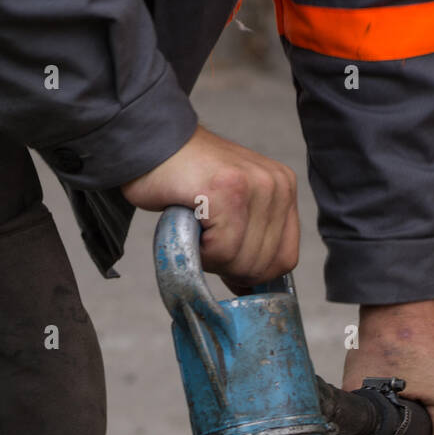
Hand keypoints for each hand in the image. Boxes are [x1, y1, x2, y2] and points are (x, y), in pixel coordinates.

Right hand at [121, 124, 298, 290]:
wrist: (148, 144)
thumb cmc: (184, 182)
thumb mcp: (230, 214)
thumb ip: (248, 246)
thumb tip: (250, 290)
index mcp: (283, 190)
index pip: (285, 259)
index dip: (252, 271)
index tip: (225, 255)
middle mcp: (277, 185)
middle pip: (263, 265)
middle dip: (228, 266)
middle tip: (203, 236)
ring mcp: (257, 184)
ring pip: (243, 261)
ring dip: (211, 258)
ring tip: (196, 226)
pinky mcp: (230, 191)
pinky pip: (223, 251)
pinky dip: (200, 250)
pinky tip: (191, 223)